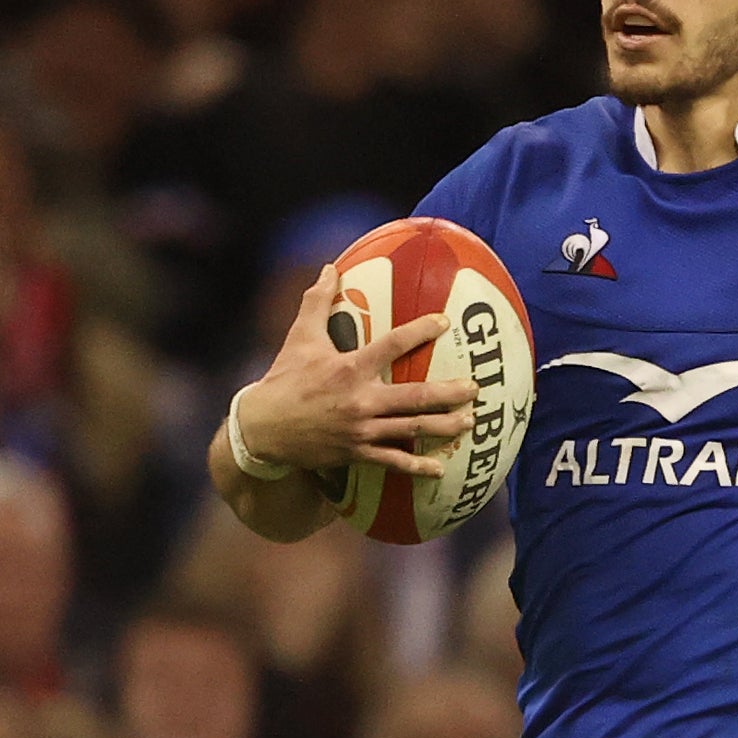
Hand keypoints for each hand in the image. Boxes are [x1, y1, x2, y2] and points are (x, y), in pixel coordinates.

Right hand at [229, 271, 472, 486]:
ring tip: (470, 422)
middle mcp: (360, 400)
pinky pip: (392, 462)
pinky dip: (416, 467)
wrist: (262, 429)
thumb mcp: (299, 337)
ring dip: (443, 427)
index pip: (392, 345)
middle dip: (449, 393)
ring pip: (411, 430)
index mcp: (349, 368)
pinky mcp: (357, 453)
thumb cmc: (284, 379)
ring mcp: (361, 430)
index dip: (420, 331)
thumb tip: (329, 267)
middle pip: (414, 397)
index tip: (444, 322)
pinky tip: (440, 470)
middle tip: (475, 387)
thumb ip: (317, 301)